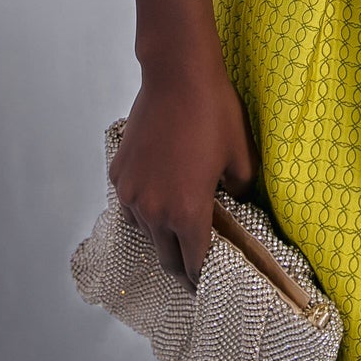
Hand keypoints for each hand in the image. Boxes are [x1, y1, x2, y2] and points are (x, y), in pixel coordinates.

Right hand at [110, 48, 259, 286]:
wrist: (177, 76)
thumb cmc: (214, 113)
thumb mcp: (242, 154)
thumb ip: (242, 190)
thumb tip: (235, 201)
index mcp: (188, 213)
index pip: (193, 264)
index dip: (200, 278)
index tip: (203, 284)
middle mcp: (155, 211)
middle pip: (165, 257)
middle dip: (179, 266)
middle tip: (190, 266)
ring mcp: (132, 193)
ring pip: (143, 231)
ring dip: (158, 234)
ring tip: (173, 224)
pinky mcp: (118, 174)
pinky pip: (130, 203)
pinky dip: (142, 206)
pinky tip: (156, 193)